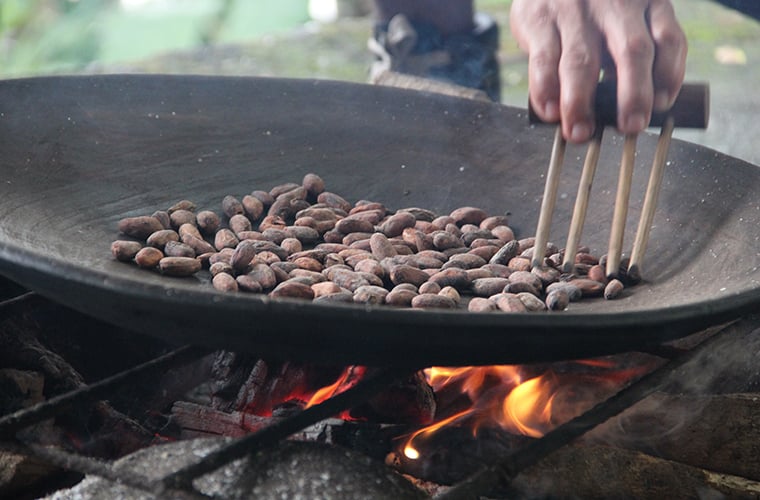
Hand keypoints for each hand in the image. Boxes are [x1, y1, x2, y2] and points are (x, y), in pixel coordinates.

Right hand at [510, 0, 686, 142]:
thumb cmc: (590, 11)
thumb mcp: (623, 17)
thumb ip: (631, 52)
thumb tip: (633, 110)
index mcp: (646, 3)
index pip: (668, 39)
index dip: (669, 74)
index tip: (662, 106)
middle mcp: (614, 4)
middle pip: (632, 51)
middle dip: (633, 95)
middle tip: (631, 128)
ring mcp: (575, 11)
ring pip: (583, 61)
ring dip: (581, 103)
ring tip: (579, 133)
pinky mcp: (540, 19)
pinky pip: (545, 59)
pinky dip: (546, 90)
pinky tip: (550, 112)